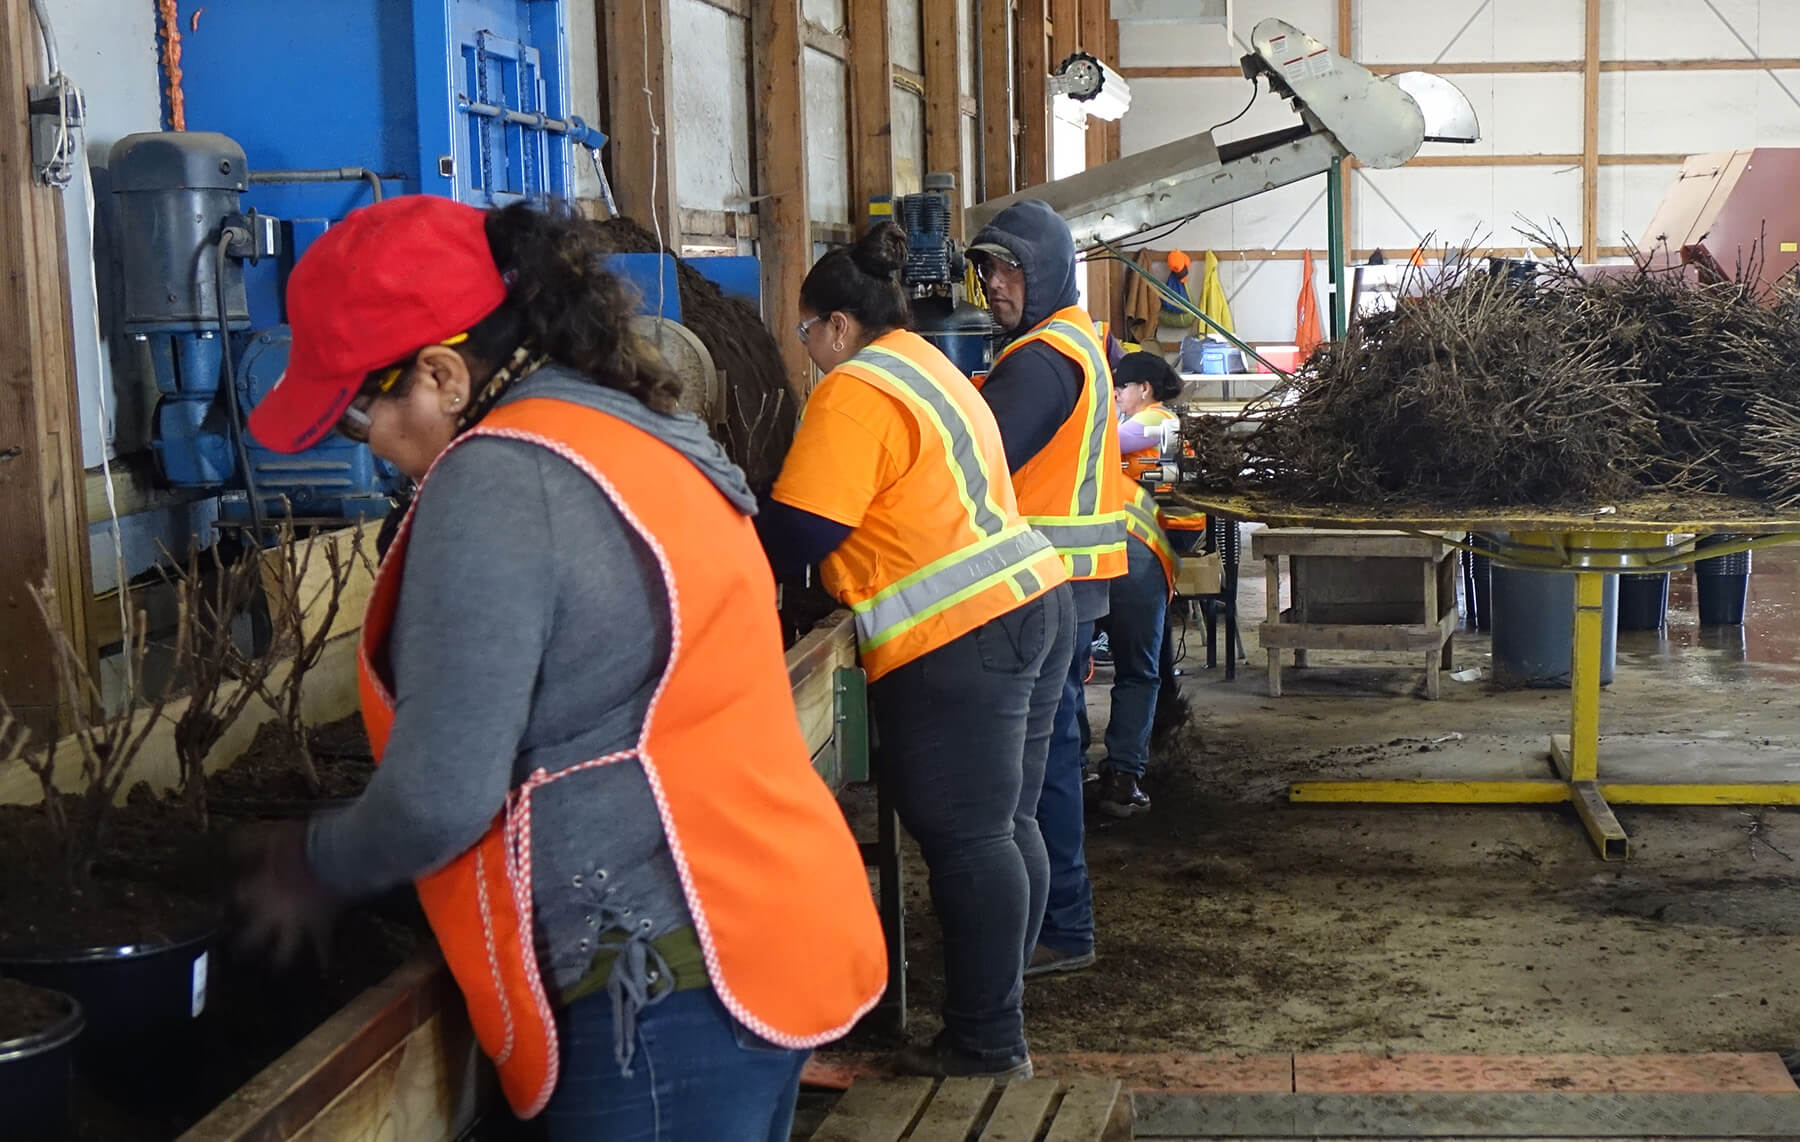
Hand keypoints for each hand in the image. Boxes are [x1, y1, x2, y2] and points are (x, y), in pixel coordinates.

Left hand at [233, 820, 338, 967]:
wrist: (336, 856)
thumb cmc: (305, 843)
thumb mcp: (275, 835)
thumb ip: (258, 842)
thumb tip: (241, 840)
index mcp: (261, 889)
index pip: (242, 895)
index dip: (239, 896)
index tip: (236, 897)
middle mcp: (274, 912)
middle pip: (254, 935)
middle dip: (247, 943)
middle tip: (239, 950)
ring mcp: (299, 923)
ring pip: (286, 950)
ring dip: (281, 958)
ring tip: (278, 966)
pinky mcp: (321, 927)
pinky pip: (323, 946)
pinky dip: (324, 957)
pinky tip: (324, 969)